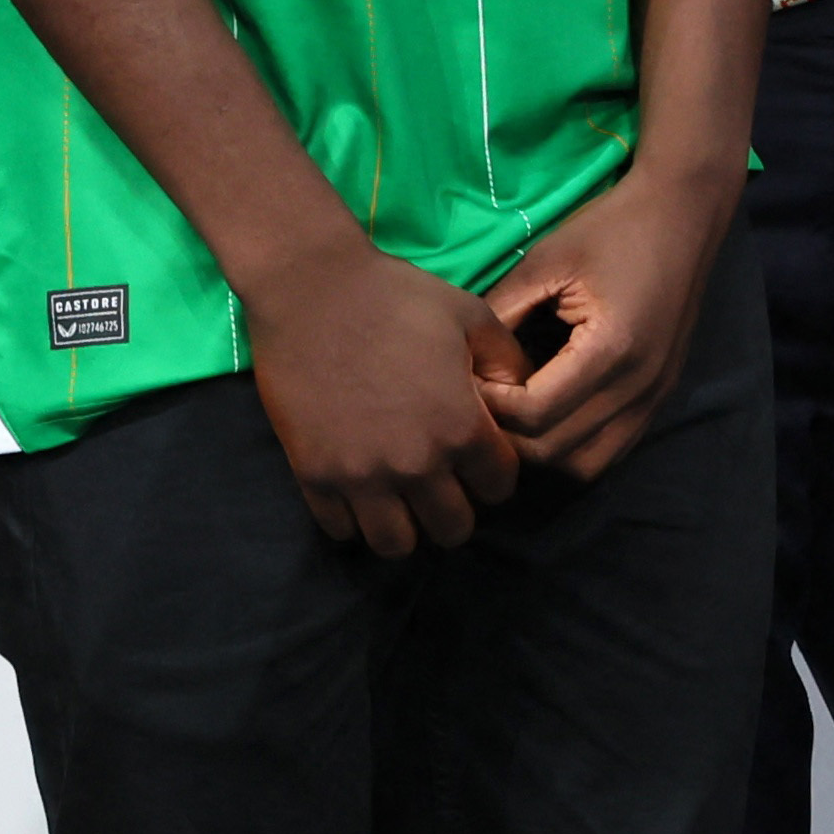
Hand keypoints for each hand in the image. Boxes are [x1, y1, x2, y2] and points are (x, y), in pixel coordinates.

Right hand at [241, 236, 528, 555]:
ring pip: (397, 545)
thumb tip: (523, 395)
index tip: (481, 458)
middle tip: (444, 483)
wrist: (311, 288)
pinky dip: (355, 520)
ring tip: (403, 498)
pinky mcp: (313, 475)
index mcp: (461, 427)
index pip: (500, 487)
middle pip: (453, 529)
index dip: (496, 473)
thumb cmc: (396, 296)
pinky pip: (341, 531)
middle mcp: (415, 464)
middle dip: (457, 509)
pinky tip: (361, 491)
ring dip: (407, 526)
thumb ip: (507, 362)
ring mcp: (360, 476)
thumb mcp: (472, 317)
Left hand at [480, 167, 736, 484]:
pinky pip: (611, 451)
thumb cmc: (610, 230)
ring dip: (544, 451)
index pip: (535, 415)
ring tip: (518, 413)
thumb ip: (501, 314)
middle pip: (555, 451)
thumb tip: (460, 363)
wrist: (682, 215)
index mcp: (612, 348)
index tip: (471, 378)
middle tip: (485, 401)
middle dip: (510, 435)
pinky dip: (576, 447)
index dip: (492, 406)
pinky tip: (553, 415)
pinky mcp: (660, 397)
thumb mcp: (545, 262)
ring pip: (585, 465)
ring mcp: (655, 396)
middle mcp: (640, 385)